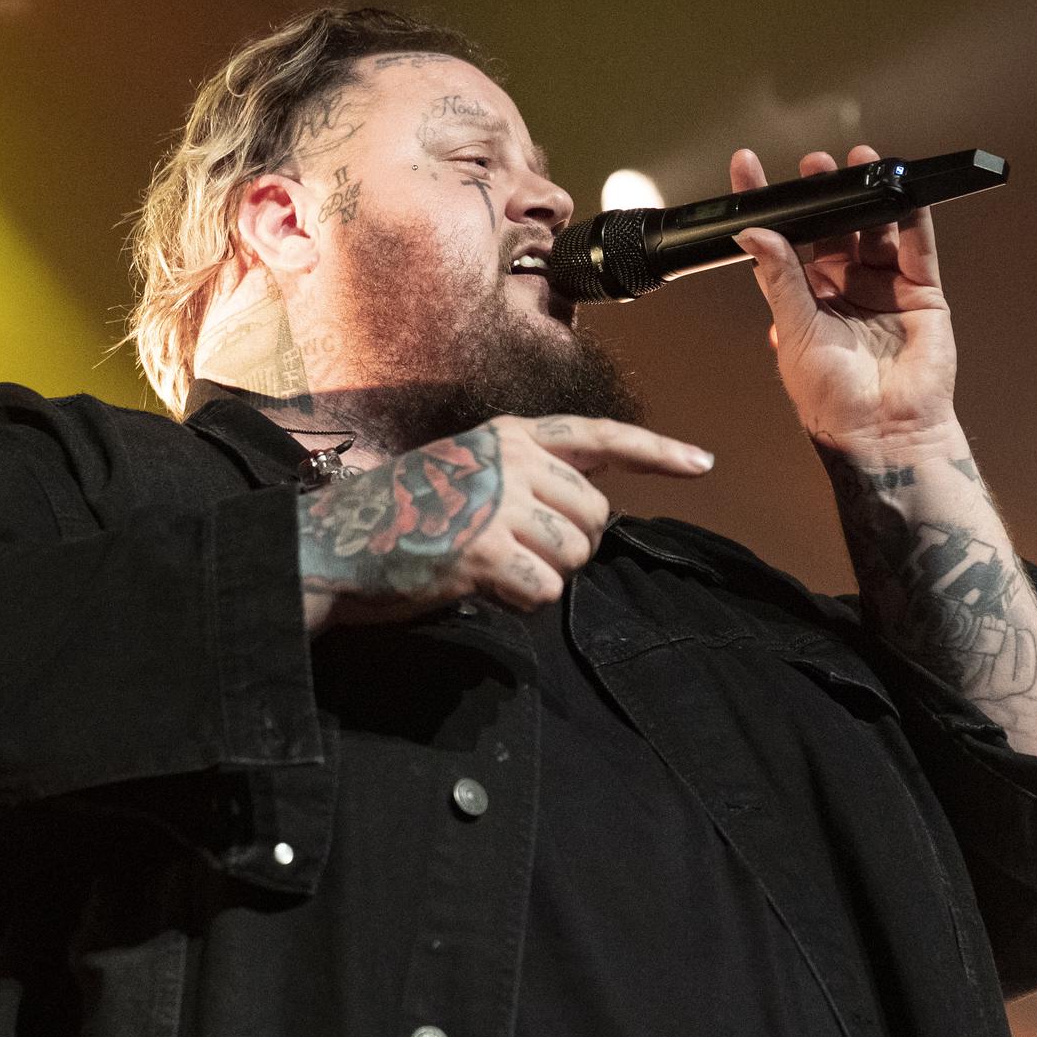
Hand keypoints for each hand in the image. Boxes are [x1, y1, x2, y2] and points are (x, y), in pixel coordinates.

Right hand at [298, 414, 713, 629]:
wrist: (333, 544)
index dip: (656, 451)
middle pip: (596, 515)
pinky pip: (544, 590)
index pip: (599, 436)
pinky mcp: (483, 549)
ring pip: (575, 555)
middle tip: (514, 553)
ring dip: (542, 577)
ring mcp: (496, 501)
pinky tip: (479, 586)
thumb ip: (528, 480)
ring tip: (487, 567)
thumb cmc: (401, 518)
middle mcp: (510, 458)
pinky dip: (520, 601)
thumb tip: (589, 514)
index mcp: (509, 435)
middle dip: (570, 546)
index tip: (703, 463)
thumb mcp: (468, 474)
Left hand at [729, 144, 959, 453]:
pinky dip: (911, 217)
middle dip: (822, 194)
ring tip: (858, 163)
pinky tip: (903, 191)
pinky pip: (916, 246)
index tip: (748, 168)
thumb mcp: (794, 334)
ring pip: (873, 229)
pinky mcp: (919, 292)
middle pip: (830, 228)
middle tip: (813, 165)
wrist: (883, 432)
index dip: (766, 206)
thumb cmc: (833, 402)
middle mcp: (841, 288)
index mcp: (803, 300)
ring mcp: (880, 287)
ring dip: (866, 196)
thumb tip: (754, 234)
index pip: (779, 243)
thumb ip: (780, 279)